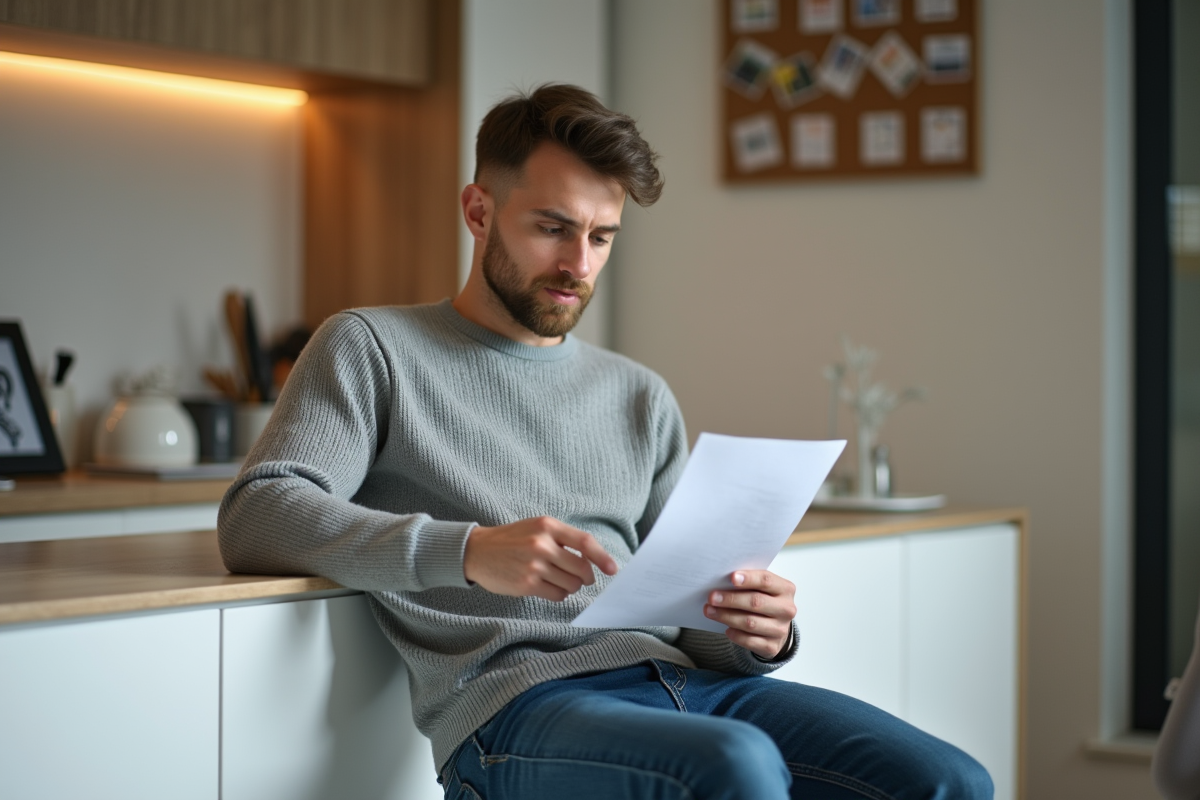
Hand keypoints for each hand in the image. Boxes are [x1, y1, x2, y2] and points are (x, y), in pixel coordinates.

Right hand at [464, 516, 617, 601]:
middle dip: (586, 577)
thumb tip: (592, 560)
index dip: (602, 557)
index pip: (584, 542)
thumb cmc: (512, 539)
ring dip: (571, 586)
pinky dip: (559, 594)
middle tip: (582, 578)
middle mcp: (541, 544)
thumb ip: (563, 539)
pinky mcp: (526, 584)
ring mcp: (533, 565)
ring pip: (571, 584)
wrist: (477, 551)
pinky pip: (557, 595)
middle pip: (581, 568)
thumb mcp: (537, 528)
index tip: (612, 569)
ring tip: (557, 579)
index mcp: (547, 526)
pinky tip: (548, 586)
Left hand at [704, 570, 796, 659]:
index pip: (767, 580)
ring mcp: (780, 629)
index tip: (732, 578)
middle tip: (712, 597)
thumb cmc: (764, 601)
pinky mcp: (772, 646)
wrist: (775, 628)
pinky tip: (726, 629)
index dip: (749, 579)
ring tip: (710, 611)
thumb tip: (721, 582)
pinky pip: (749, 641)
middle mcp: (786, 609)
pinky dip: (735, 634)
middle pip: (756, 602)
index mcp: (785, 589)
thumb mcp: (762, 588)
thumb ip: (747, 583)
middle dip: (731, 599)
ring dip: (727, 616)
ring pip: (750, 623)